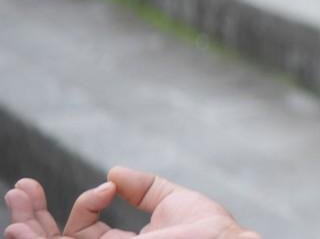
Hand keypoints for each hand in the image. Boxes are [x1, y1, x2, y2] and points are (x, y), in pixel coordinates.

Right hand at [6, 169, 259, 238]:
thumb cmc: (211, 234)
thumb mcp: (175, 203)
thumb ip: (145, 188)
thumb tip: (113, 173)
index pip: (82, 231)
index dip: (84, 205)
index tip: (107, 188)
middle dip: (33, 217)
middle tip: (19, 190)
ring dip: (27, 228)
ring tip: (15, 201)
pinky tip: (22, 227)